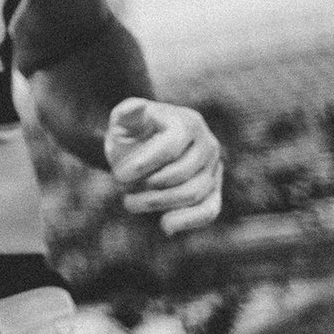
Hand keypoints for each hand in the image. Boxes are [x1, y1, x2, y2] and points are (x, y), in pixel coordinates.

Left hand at [105, 99, 221, 233]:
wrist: (145, 144)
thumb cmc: (132, 132)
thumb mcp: (124, 120)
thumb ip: (127, 114)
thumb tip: (136, 106)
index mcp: (188, 122)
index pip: (169, 149)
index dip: (143, 165)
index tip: (118, 176)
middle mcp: (208, 144)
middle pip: (181, 174)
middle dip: (147, 186)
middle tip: (121, 189)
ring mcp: (214, 167)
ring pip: (193, 194)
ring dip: (159, 204)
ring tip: (129, 203)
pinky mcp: (214, 189)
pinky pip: (209, 209)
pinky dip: (188, 220)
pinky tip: (165, 226)